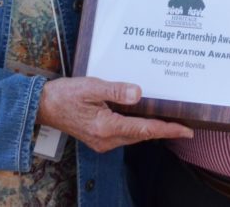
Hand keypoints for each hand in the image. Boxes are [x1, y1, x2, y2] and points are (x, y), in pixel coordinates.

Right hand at [37, 77, 192, 152]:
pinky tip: (140, 118)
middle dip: (162, 130)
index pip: (144, 129)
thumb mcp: (91, 87)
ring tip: (166, 119)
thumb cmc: (65, 94)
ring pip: (133, 136)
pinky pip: (123, 135)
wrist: (43, 106)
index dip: (167, 129)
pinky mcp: (98, 139)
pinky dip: (135, 127)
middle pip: (141, 135)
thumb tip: (139, 93)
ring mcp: (102, 142)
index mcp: (107, 127)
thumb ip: (116, 90)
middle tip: (182, 123)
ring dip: (148, 129)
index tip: (186, 130)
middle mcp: (106, 140)